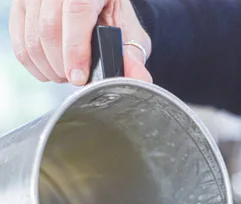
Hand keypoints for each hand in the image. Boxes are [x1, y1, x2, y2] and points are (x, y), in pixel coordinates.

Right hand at [9, 0, 151, 84]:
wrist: (98, 6)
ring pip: (32, 37)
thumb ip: (133, 58)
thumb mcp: (129, 35)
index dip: (75, 49)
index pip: (76, 12)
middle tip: (76, 79)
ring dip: (48, 68)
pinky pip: (20, 42)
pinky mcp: (22, 6)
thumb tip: (140, 80)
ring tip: (66, 74)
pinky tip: (51, 69)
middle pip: (49, 28)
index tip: (78, 78)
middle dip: (62, 65)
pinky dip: (34, 65)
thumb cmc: (114, 20)